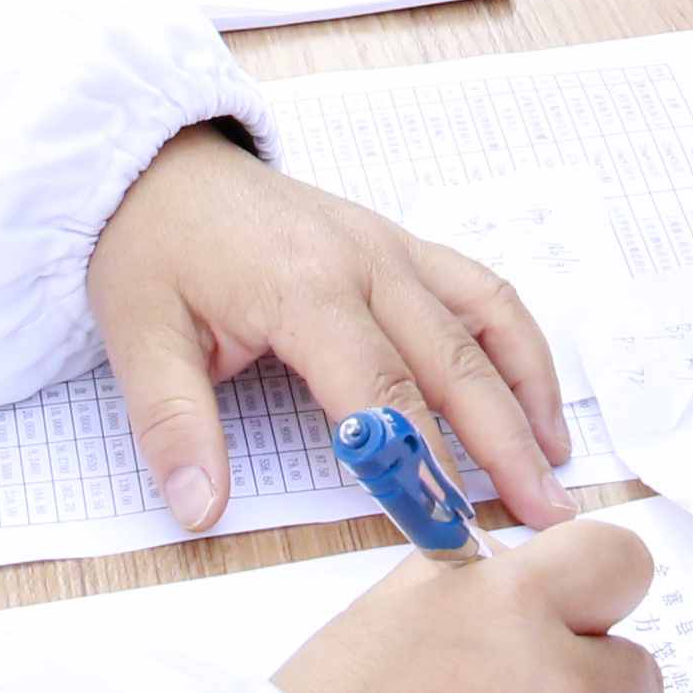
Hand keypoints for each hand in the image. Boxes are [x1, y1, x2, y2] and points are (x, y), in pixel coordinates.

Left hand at [88, 124, 572, 532]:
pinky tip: (532, 395)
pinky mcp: (401, 244)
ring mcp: (392, 247)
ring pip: (486, 321)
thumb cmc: (151, 248)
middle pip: (454, 363)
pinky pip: (480, 289)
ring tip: (555, 463)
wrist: (157, 162)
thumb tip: (199, 510)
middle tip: (543, 515)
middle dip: (504, 445)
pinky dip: (517, 343)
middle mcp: (367, 262)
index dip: (419, 467)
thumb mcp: (137, 336)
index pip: (381, 393)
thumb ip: (173, 426)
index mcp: (305, 287)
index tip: (449, 529)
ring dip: (529, 392)